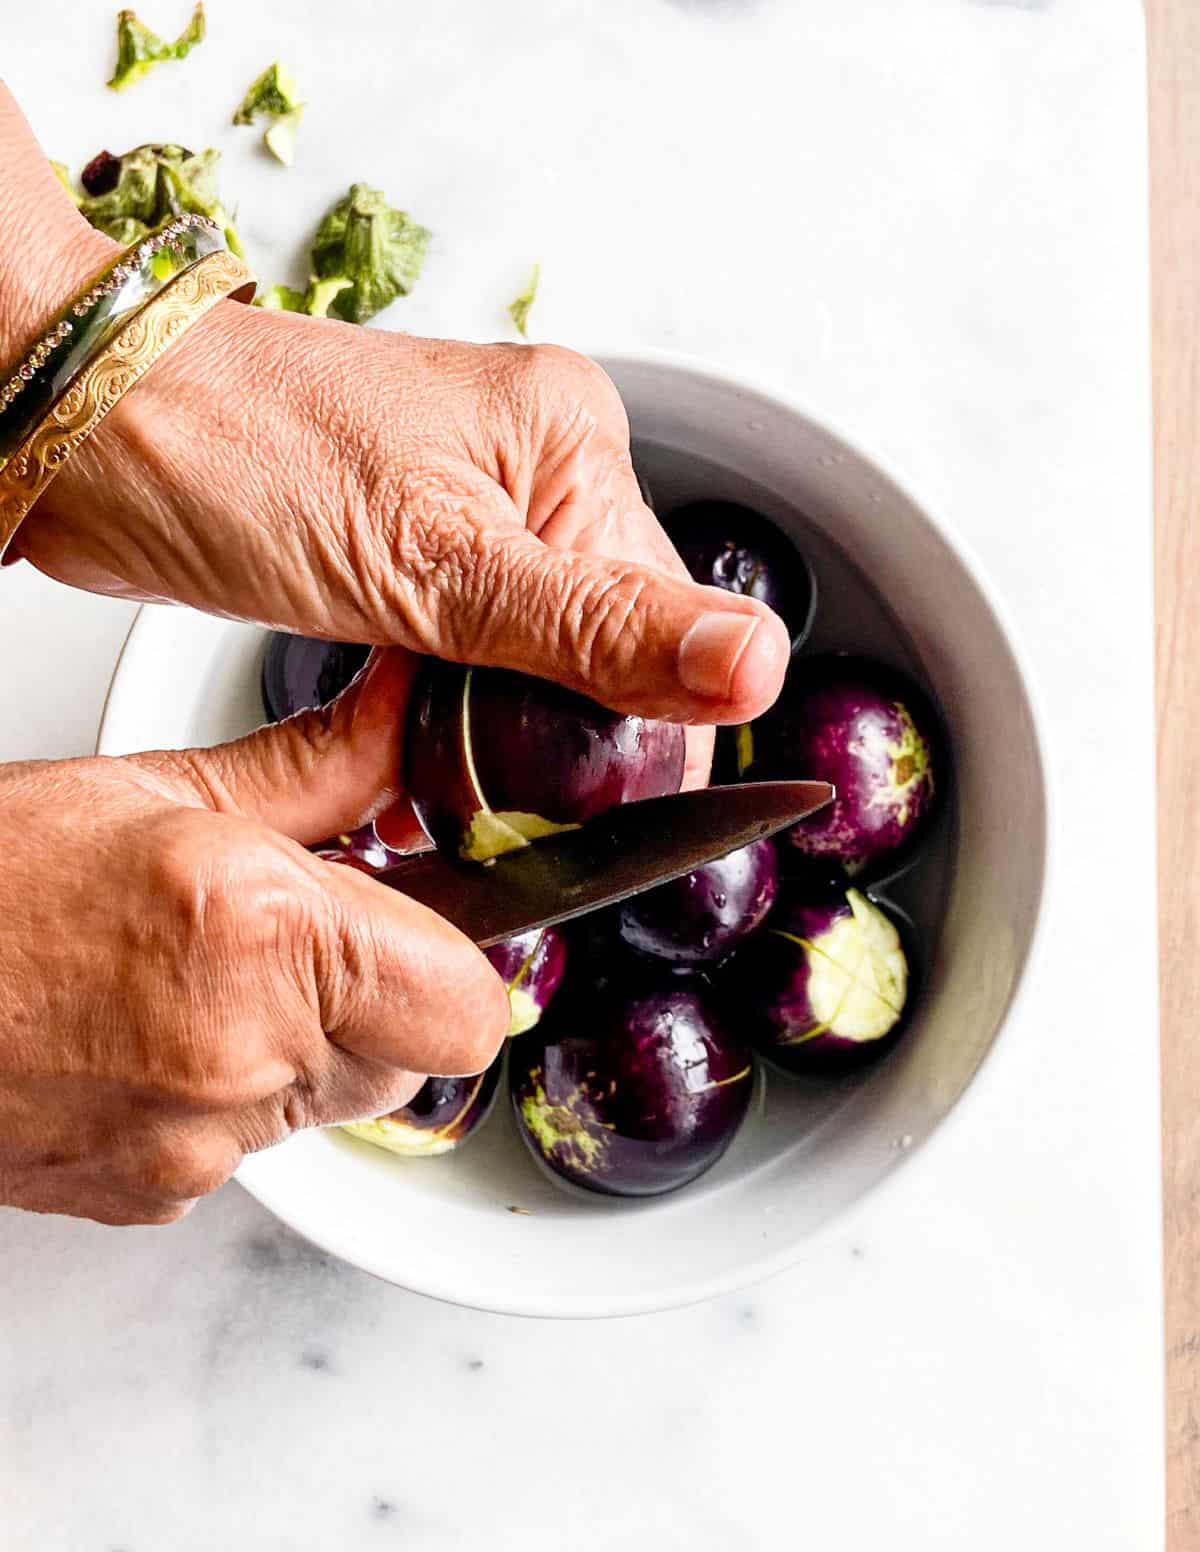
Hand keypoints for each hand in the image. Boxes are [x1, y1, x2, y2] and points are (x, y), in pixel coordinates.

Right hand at [0, 653, 507, 1225]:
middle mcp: (242, 1054)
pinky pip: (249, 1147)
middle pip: (409, 1054)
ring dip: (302, 1044)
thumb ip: (313, 770)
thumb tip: (397, 720)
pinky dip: (227, 1095)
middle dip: (378, 994)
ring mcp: (195, 1144)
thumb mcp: (152, 788)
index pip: (466, 1003)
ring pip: (332, 1100)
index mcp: (260, 931)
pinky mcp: (154, 1194)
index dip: (456, 960)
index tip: (422, 923)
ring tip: (198, 973)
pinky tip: (151, 1029)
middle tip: (297, 934)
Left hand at [23, 315, 790, 785]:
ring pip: (539, 660)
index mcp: (570, 443)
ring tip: (445, 792)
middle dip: (561, 743)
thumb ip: (598, 626)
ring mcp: (471, 512)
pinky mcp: (414, 551)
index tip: (599, 813)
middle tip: (500, 809)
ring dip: (502, 740)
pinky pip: (475, 654)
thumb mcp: (436, 564)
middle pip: (608, 645)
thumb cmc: (235, 453)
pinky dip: (451, 717)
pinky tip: (417, 762)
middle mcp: (534, 471)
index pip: (672, 617)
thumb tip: (752, 661)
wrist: (89, 431)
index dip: (646, 730)